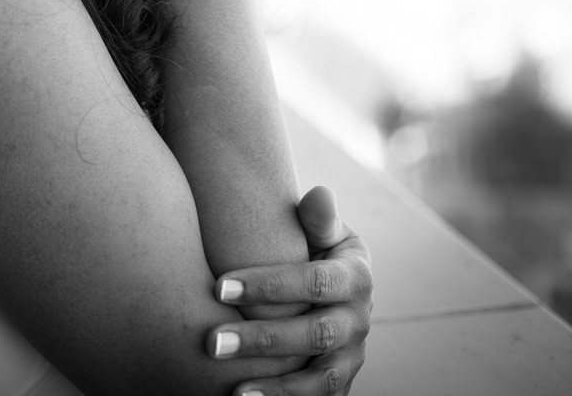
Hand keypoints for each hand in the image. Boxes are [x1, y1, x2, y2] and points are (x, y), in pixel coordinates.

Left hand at [207, 187, 372, 394]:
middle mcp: (359, 320)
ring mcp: (352, 356)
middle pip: (315, 334)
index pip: (314, 282)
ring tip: (233, 389)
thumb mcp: (322, 229)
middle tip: (212, 341)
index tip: (219, 287)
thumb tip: (318, 195)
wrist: (332, 285)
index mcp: (356, 276)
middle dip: (262, 338)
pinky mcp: (340, 383)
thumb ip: (317, 217)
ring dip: (277, 387)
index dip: (268, 285)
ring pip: (321, 378)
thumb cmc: (313, 248)